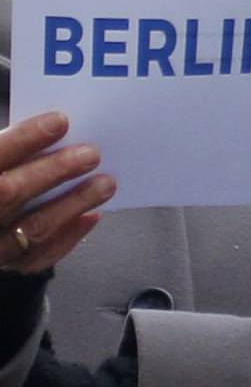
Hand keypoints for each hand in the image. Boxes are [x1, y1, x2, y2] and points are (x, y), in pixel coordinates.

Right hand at [0, 112, 113, 275]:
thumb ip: (12, 149)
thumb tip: (59, 127)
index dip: (24, 139)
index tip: (60, 121)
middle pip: (9, 193)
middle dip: (54, 171)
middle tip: (91, 155)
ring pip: (32, 228)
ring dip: (74, 203)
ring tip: (105, 184)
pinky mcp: (6, 265)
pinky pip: (39, 257)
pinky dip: (69, 236)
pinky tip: (91, 215)